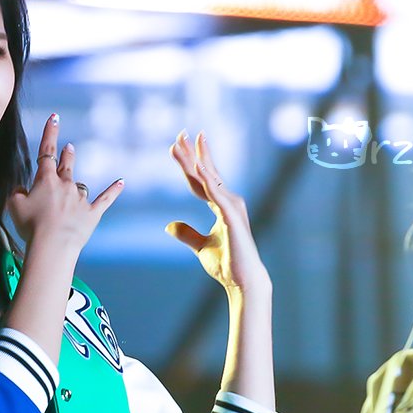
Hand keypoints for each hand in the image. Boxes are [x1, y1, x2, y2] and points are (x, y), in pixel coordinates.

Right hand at [8, 113, 123, 251]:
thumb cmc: (31, 226)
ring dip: (76, 183)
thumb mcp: (14, 206)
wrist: (52, 245)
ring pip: (80, 186)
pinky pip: (105, 199)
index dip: (49, 134)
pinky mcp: (92, 213)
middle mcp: (65, 185)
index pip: (46, 152)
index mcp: (46, 180)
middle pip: (66, 165)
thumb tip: (20, 188)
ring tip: (75, 184)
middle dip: (67, 155)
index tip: (54, 118)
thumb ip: (16, 193)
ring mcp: (81, 199)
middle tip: (70, 147)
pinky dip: (113, 191)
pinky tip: (122, 182)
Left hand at [165, 131, 268, 293]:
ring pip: (209, 178)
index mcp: (221, 206)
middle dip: (192, 152)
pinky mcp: (232, 217)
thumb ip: (187, 234)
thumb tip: (169, 226)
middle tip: (180, 132)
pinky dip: (208, 180)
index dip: (190, 162)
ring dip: (196, 159)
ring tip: (183, 142)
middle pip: (206, 172)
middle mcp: (229, 201)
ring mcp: (232, 207)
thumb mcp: (201, 247)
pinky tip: (198, 166)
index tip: (179, 145)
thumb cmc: (227, 265)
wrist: (243, 280)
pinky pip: (217, 194)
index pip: (201, 179)